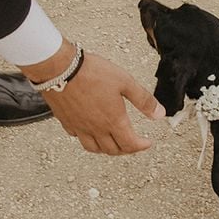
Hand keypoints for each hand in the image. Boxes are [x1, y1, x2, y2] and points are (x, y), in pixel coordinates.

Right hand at [22, 45, 163, 154]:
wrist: (60, 69)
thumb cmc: (91, 72)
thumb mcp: (125, 82)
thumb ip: (143, 100)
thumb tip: (159, 114)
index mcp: (113, 121)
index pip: (130, 144)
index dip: (141, 146)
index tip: (147, 143)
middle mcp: (96, 128)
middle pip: (113, 150)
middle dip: (126, 149)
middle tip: (133, 144)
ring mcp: (80, 127)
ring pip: (94, 148)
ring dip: (107, 149)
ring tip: (113, 143)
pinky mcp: (66, 122)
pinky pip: (78, 138)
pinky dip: (87, 139)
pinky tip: (90, 131)